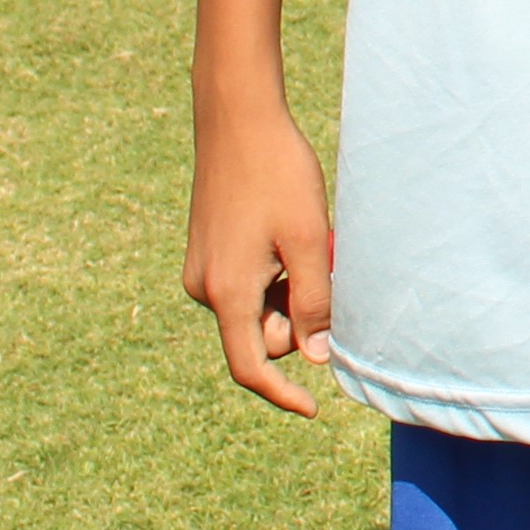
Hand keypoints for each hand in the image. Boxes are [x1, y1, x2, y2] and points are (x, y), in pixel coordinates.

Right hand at [183, 96, 336, 415]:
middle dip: (298, 317)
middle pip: (261, 335)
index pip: (251, 366)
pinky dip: (276, 273)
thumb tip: (314, 357)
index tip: (312, 409)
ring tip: (308, 240)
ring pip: (258, 308)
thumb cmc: (278, 175)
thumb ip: (312, 302)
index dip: (282, 394)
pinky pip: (249, 284)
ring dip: (289, 291)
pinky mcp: (209, 252)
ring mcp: (204, 270)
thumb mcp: (309, 240)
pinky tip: (289, 232)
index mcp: (227, 293)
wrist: (238, 120)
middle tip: (325, 266)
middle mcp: (205, 289)